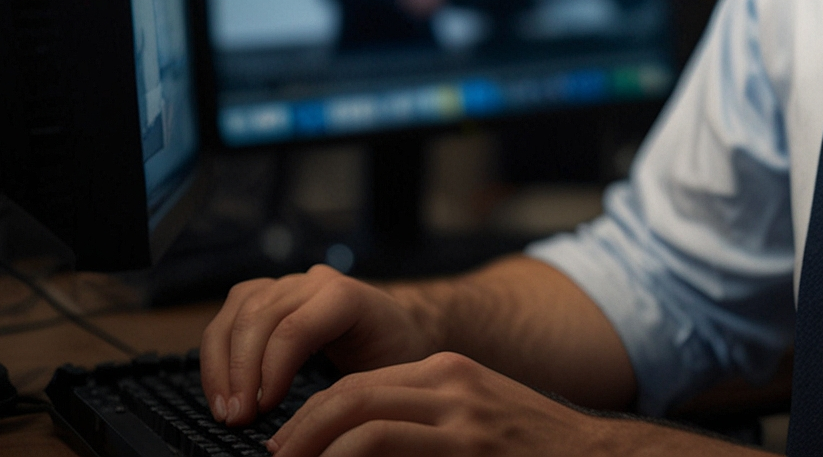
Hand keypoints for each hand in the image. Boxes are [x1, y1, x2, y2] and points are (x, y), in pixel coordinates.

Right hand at [201, 265, 437, 425]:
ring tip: (224, 410)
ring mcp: (290, 284)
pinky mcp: (270, 294)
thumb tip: (314, 427)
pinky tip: (221, 389)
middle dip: (240, 372)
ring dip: (221, 365)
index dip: (271, 370)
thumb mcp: (387, 375)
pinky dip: (217, 353)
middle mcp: (316, 282)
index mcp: (349, 296)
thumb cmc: (395, 355)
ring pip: (238, 312)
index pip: (296, 327)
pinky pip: (230, 313)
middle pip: (259, 316)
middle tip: (236, 419)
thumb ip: (351, 391)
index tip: (262, 410)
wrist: (403, 328)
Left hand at [265, 354, 736, 456]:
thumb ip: (428, 427)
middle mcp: (450, 380)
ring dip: (312, 445)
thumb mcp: (477, 424)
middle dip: (301, 429)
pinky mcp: (468, 441)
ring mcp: (460, 411)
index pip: (363, 385)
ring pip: (361, 415)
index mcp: (448, 373)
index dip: (314, 416)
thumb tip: (363, 447)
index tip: (288, 448)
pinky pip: (384, 443)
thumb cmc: (534, 452)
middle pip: (351, 394)